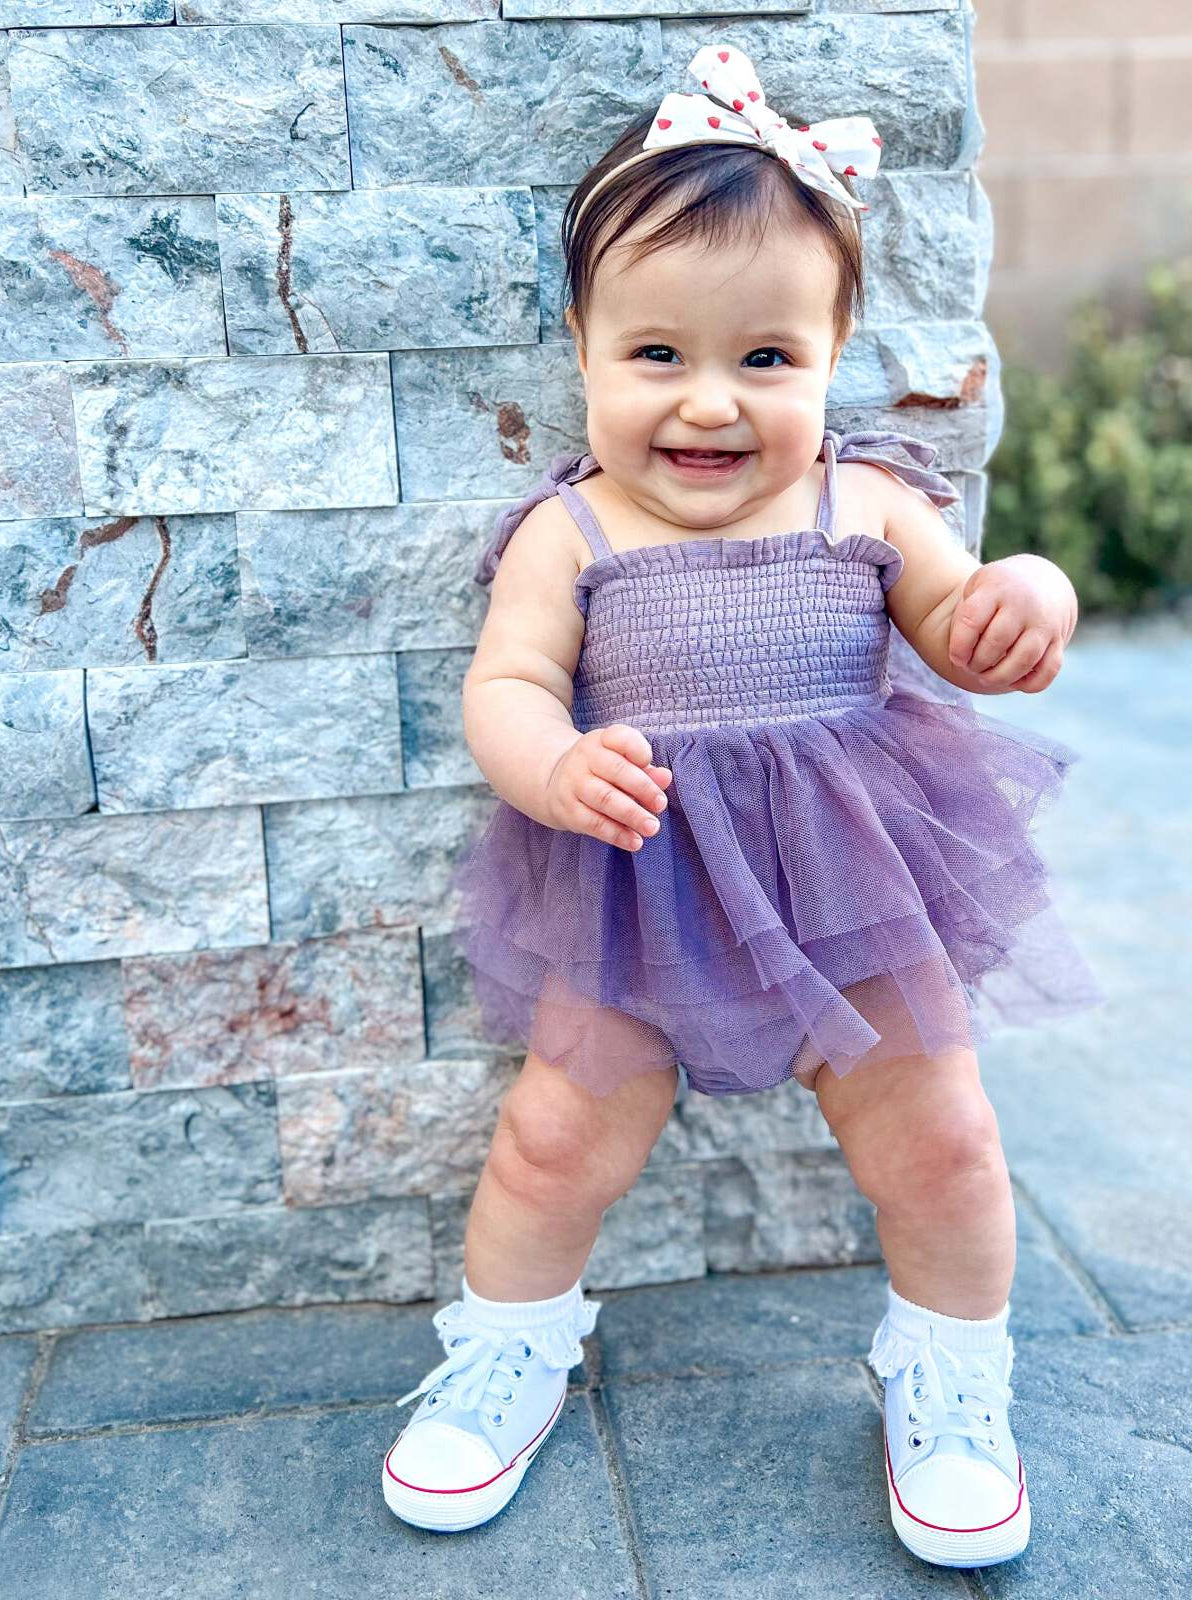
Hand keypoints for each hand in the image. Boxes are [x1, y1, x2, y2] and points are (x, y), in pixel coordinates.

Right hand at [544, 724, 671, 852]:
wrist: (554, 783)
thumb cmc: (601, 771)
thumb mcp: (621, 762)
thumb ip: (646, 770)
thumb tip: (666, 777)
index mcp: (601, 740)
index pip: (620, 738)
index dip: (638, 750)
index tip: (649, 764)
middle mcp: (584, 758)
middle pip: (617, 771)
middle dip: (643, 789)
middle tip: (660, 805)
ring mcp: (573, 784)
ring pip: (605, 799)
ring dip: (632, 815)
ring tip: (652, 828)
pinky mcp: (568, 810)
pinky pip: (594, 823)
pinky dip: (617, 834)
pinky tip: (634, 841)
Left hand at [946, 554, 1077, 693]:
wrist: (1042, 581)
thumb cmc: (998, 591)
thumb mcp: (976, 587)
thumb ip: (964, 617)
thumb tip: (962, 656)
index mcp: (997, 589)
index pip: (972, 621)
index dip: (959, 646)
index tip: (957, 657)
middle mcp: (1024, 604)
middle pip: (996, 643)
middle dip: (977, 663)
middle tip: (971, 667)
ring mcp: (1044, 623)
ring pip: (1023, 660)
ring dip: (1000, 677)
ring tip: (986, 678)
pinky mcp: (1059, 641)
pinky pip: (1048, 670)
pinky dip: (1030, 684)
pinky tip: (1013, 682)